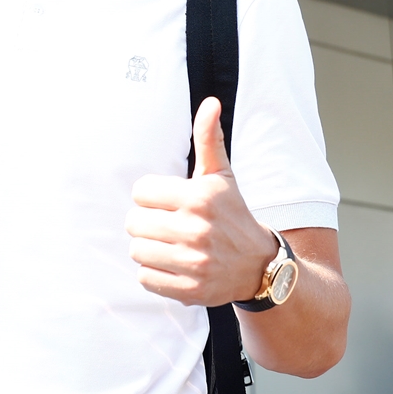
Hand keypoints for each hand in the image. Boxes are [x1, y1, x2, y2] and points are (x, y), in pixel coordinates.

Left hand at [126, 97, 277, 306]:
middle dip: (147, 223)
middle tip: (167, 225)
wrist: (259, 266)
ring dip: (148, 248)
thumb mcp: (221, 175)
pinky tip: (173, 265)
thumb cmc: (232, 214)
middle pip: (133, 223)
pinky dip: (154, 273)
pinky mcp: (190, 290)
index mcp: (199, 197)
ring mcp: (193, 262)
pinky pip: (144, 278)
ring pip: (136, 251)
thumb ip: (209, 139)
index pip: (140, 192)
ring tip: (170, 245)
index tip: (168, 202)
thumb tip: (211, 103)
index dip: (151, 197)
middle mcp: (196, 229)